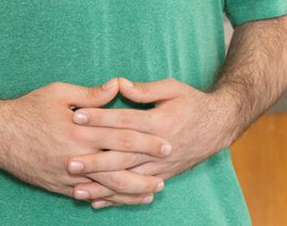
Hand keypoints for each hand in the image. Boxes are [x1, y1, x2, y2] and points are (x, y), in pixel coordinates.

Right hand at [0, 79, 166, 205]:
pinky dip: (106, 199)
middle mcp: (76, 156)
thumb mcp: (61, 93)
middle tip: (166, 173)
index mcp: (81, 131)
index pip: (122, 137)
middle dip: (144, 172)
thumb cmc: (29, 109)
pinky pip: (87, 195)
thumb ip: (92, 94)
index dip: (146, 141)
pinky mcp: (57, 186)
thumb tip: (119, 85)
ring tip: (151, 192)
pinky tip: (120, 200)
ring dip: (130, 191)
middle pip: (118, 168)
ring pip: (105, 188)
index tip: (166, 143)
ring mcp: (67, 175)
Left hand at [69, 77, 233, 203]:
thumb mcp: (173, 88)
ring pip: (126, 178)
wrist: (218, 126)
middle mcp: (159, 147)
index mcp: (159, 122)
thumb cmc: (193, 102)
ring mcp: (160, 165)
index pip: (124, 121)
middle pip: (121, 154)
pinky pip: (135, 190)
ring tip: (76, 187)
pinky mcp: (162, 176)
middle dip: (94, 159)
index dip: (100, 117)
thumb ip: (146, 89)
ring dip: (101, 184)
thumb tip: (119, 84)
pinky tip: (96, 201)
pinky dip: (116, 198)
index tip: (77, 115)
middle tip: (68, 160)